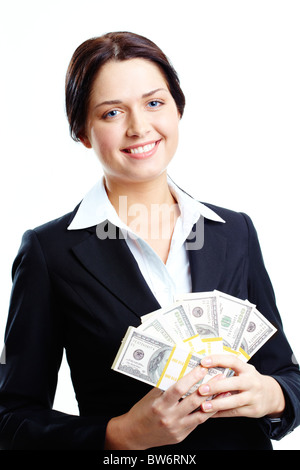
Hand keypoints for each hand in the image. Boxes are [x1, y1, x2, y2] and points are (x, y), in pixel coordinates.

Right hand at [105, 364, 222, 449]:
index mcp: (160, 405)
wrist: (134, 434)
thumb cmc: (142, 412)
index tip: (202, 368)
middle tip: (219, 376)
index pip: (179, 389)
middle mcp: (169, 418)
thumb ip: (166, 386)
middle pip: (193, 401)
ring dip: (213, 402)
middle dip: (208, 388)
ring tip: (223, 391)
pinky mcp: (181, 436)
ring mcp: (177, 428)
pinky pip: (197, 422)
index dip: (192, 378)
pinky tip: (214, 404)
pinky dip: (206, 413)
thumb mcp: (151, 396)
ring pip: (200, 414)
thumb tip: (181, 371)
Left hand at [198, 355, 284, 418]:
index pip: (232, 361)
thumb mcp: (244, 371)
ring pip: (234, 401)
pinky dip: (221, 413)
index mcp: (247, 369)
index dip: (218, 360)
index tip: (203, 362)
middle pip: (234, 383)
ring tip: (203, 406)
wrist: (272, 395)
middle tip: (201, 390)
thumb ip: (228, 369)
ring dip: (218, 404)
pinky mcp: (253, 410)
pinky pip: (235, 413)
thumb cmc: (250, 380)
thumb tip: (203, 368)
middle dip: (216, 386)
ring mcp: (254, 397)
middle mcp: (252, 382)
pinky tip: (210, 414)